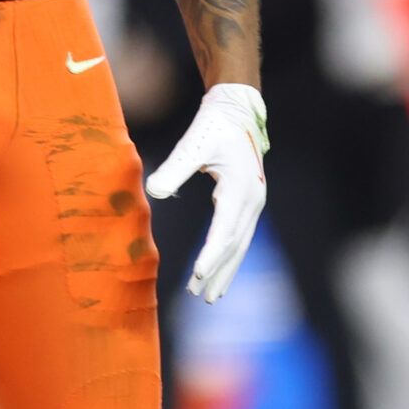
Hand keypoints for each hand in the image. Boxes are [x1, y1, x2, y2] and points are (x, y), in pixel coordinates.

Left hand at [146, 83, 268, 302]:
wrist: (237, 112)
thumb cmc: (212, 128)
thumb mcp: (192, 145)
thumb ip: (174, 168)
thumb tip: (154, 192)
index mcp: (241, 190)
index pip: (225, 231)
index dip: (211, 255)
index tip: (198, 275)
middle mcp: (253, 201)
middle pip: (234, 245)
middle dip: (218, 272)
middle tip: (200, 296)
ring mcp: (254, 203)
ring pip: (239, 244)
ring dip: (225, 269)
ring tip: (211, 294)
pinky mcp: (248, 201)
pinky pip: (238, 235)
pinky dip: (229, 254)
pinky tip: (218, 268)